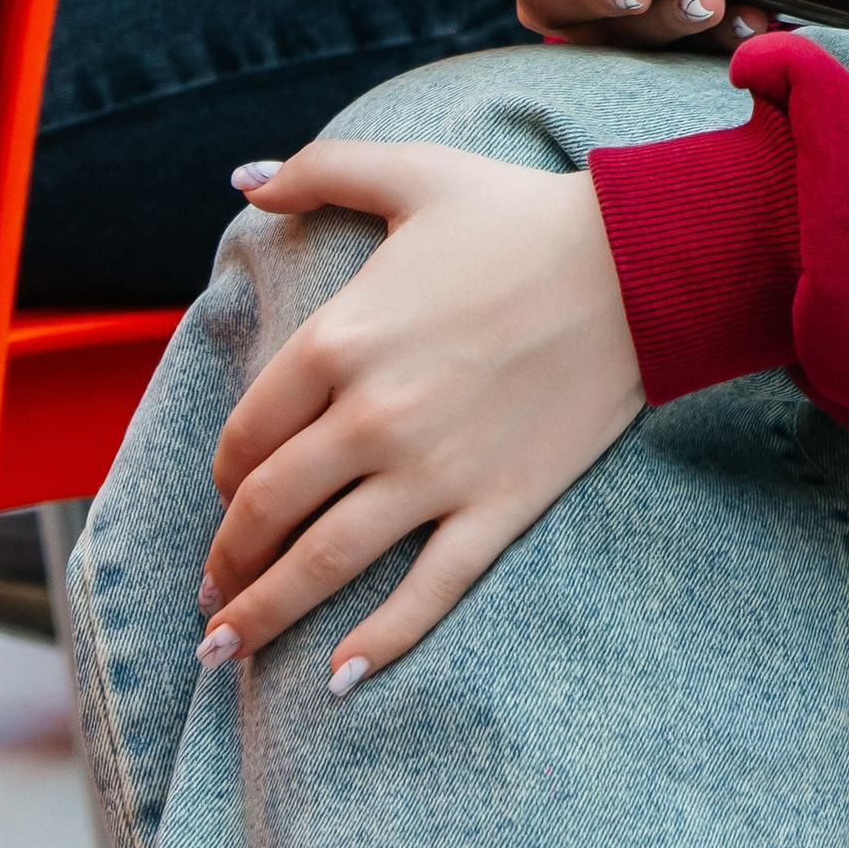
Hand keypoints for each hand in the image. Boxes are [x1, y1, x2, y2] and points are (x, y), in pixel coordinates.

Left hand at [199, 142, 641, 689]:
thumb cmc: (518, 213)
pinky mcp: (495, 508)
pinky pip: (423, 595)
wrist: (636, 261)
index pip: (245, 434)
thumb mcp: (414, 173)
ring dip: (262, 616)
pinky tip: (337, 677)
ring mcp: (434, 472)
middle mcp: (372, 417)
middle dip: (227, 560)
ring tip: (226, 650)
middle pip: (267, 510)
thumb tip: (242, 178)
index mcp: (340, 339)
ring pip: (322, 565)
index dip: (222, 473)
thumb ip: (321, 170)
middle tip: (212, 590)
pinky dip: (375, 646)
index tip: (226, 493)